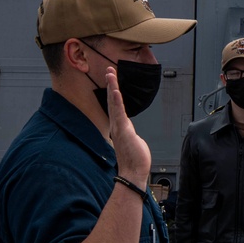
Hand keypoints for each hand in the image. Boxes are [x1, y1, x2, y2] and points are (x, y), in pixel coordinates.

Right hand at [106, 69, 150, 184]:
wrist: (133, 172)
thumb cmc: (134, 159)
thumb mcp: (134, 142)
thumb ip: (131, 135)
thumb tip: (132, 135)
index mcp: (121, 126)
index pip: (116, 104)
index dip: (113, 91)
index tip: (112, 79)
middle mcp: (117, 124)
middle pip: (112, 100)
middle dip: (111, 84)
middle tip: (109, 70)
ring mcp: (119, 127)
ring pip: (114, 103)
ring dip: (112, 87)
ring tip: (110, 74)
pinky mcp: (123, 131)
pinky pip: (119, 113)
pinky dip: (117, 101)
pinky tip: (115, 91)